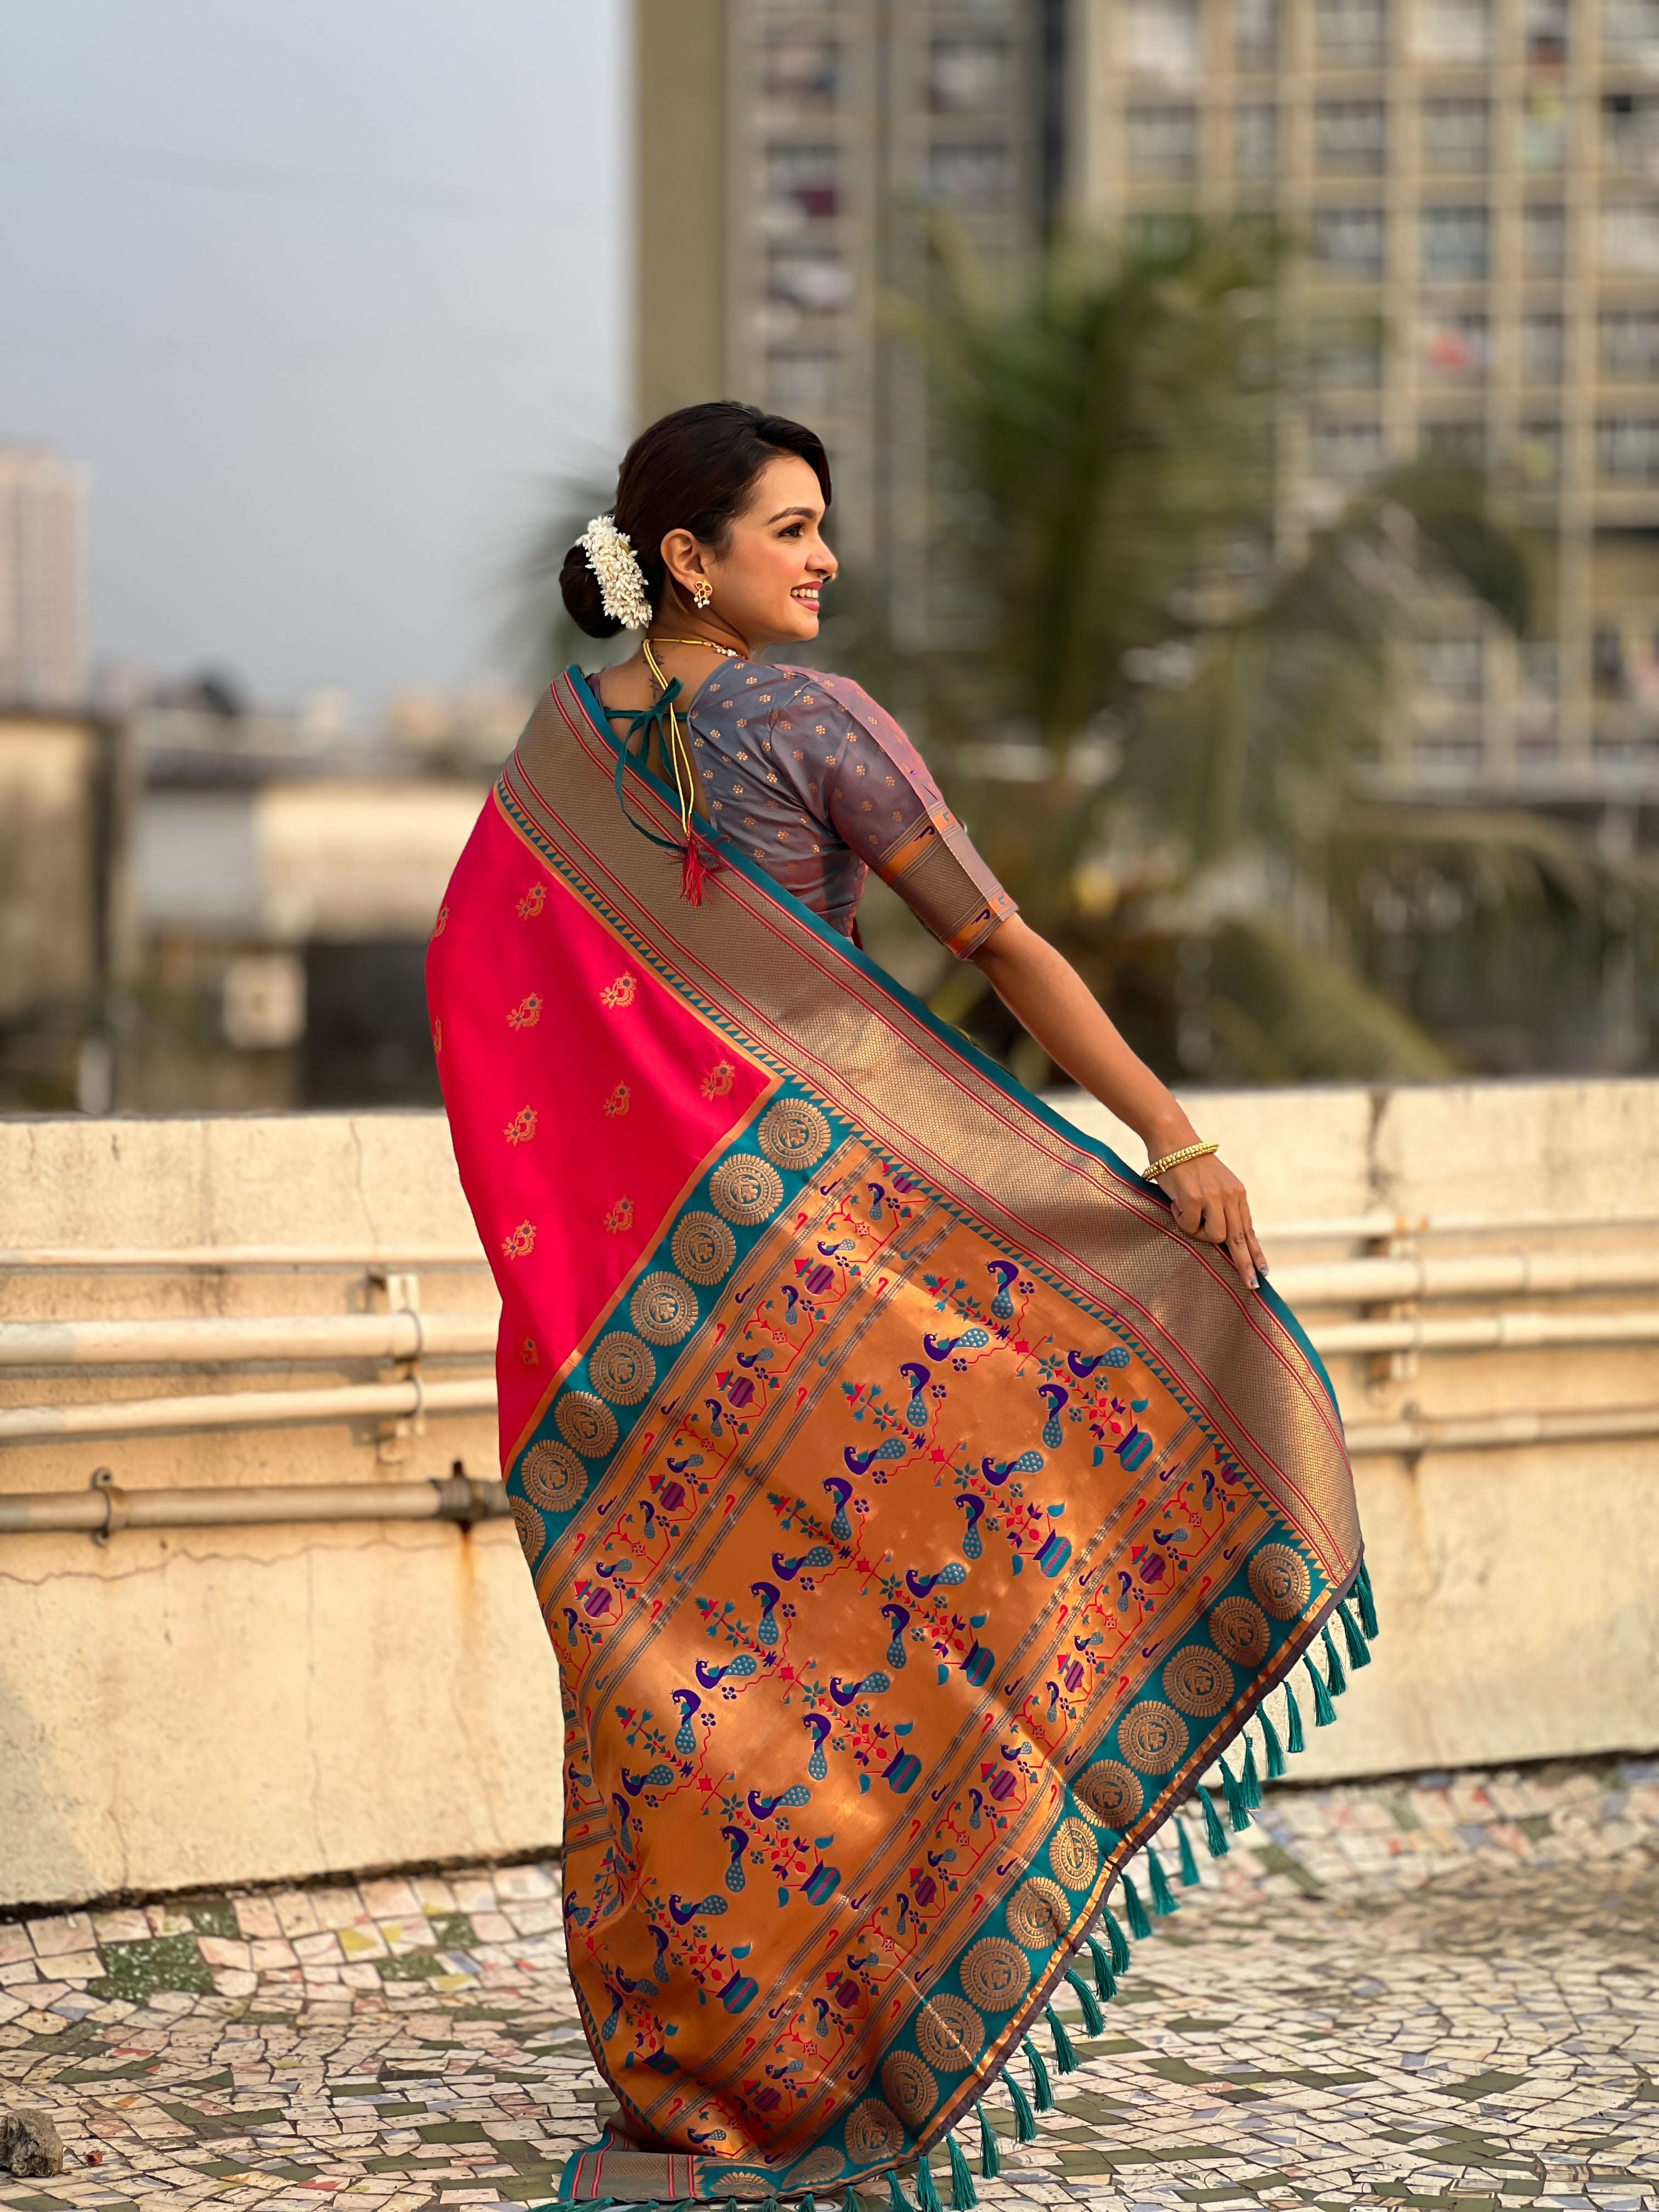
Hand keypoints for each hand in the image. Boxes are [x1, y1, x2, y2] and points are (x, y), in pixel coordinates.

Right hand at [1156, 1152, 1266, 1289]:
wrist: (1173, 1139)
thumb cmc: (1187, 1164)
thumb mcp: (1212, 1184)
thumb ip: (1221, 1206)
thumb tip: (1223, 1236)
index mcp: (1237, 1193)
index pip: (1249, 1229)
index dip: (1256, 1252)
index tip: (1264, 1272)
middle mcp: (1229, 1196)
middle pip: (1240, 1239)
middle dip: (1245, 1265)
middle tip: (1252, 1285)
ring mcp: (1213, 1197)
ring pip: (1214, 1236)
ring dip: (1197, 1232)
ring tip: (1184, 1211)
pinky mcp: (1195, 1198)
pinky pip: (1189, 1225)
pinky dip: (1180, 1218)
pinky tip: (1175, 1201)